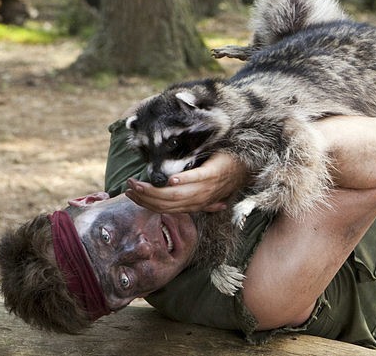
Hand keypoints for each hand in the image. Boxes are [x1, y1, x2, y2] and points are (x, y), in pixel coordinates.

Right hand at [124, 152, 247, 213]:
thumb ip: (201, 198)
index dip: (146, 203)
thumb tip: (190, 200)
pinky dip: (183, 180)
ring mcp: (206, 188)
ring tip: (138, 183)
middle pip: (166, 204)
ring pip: (175, 195)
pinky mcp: (213, 174)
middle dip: (144, 197)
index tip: (130, 194)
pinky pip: (196, 179)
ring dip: (155, 190)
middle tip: (128, 187)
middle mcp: (199, 200)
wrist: (247, 167)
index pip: (165, 208)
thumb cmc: (225, 176)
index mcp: (195, 204)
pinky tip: (170, 179)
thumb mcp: (211, 191)